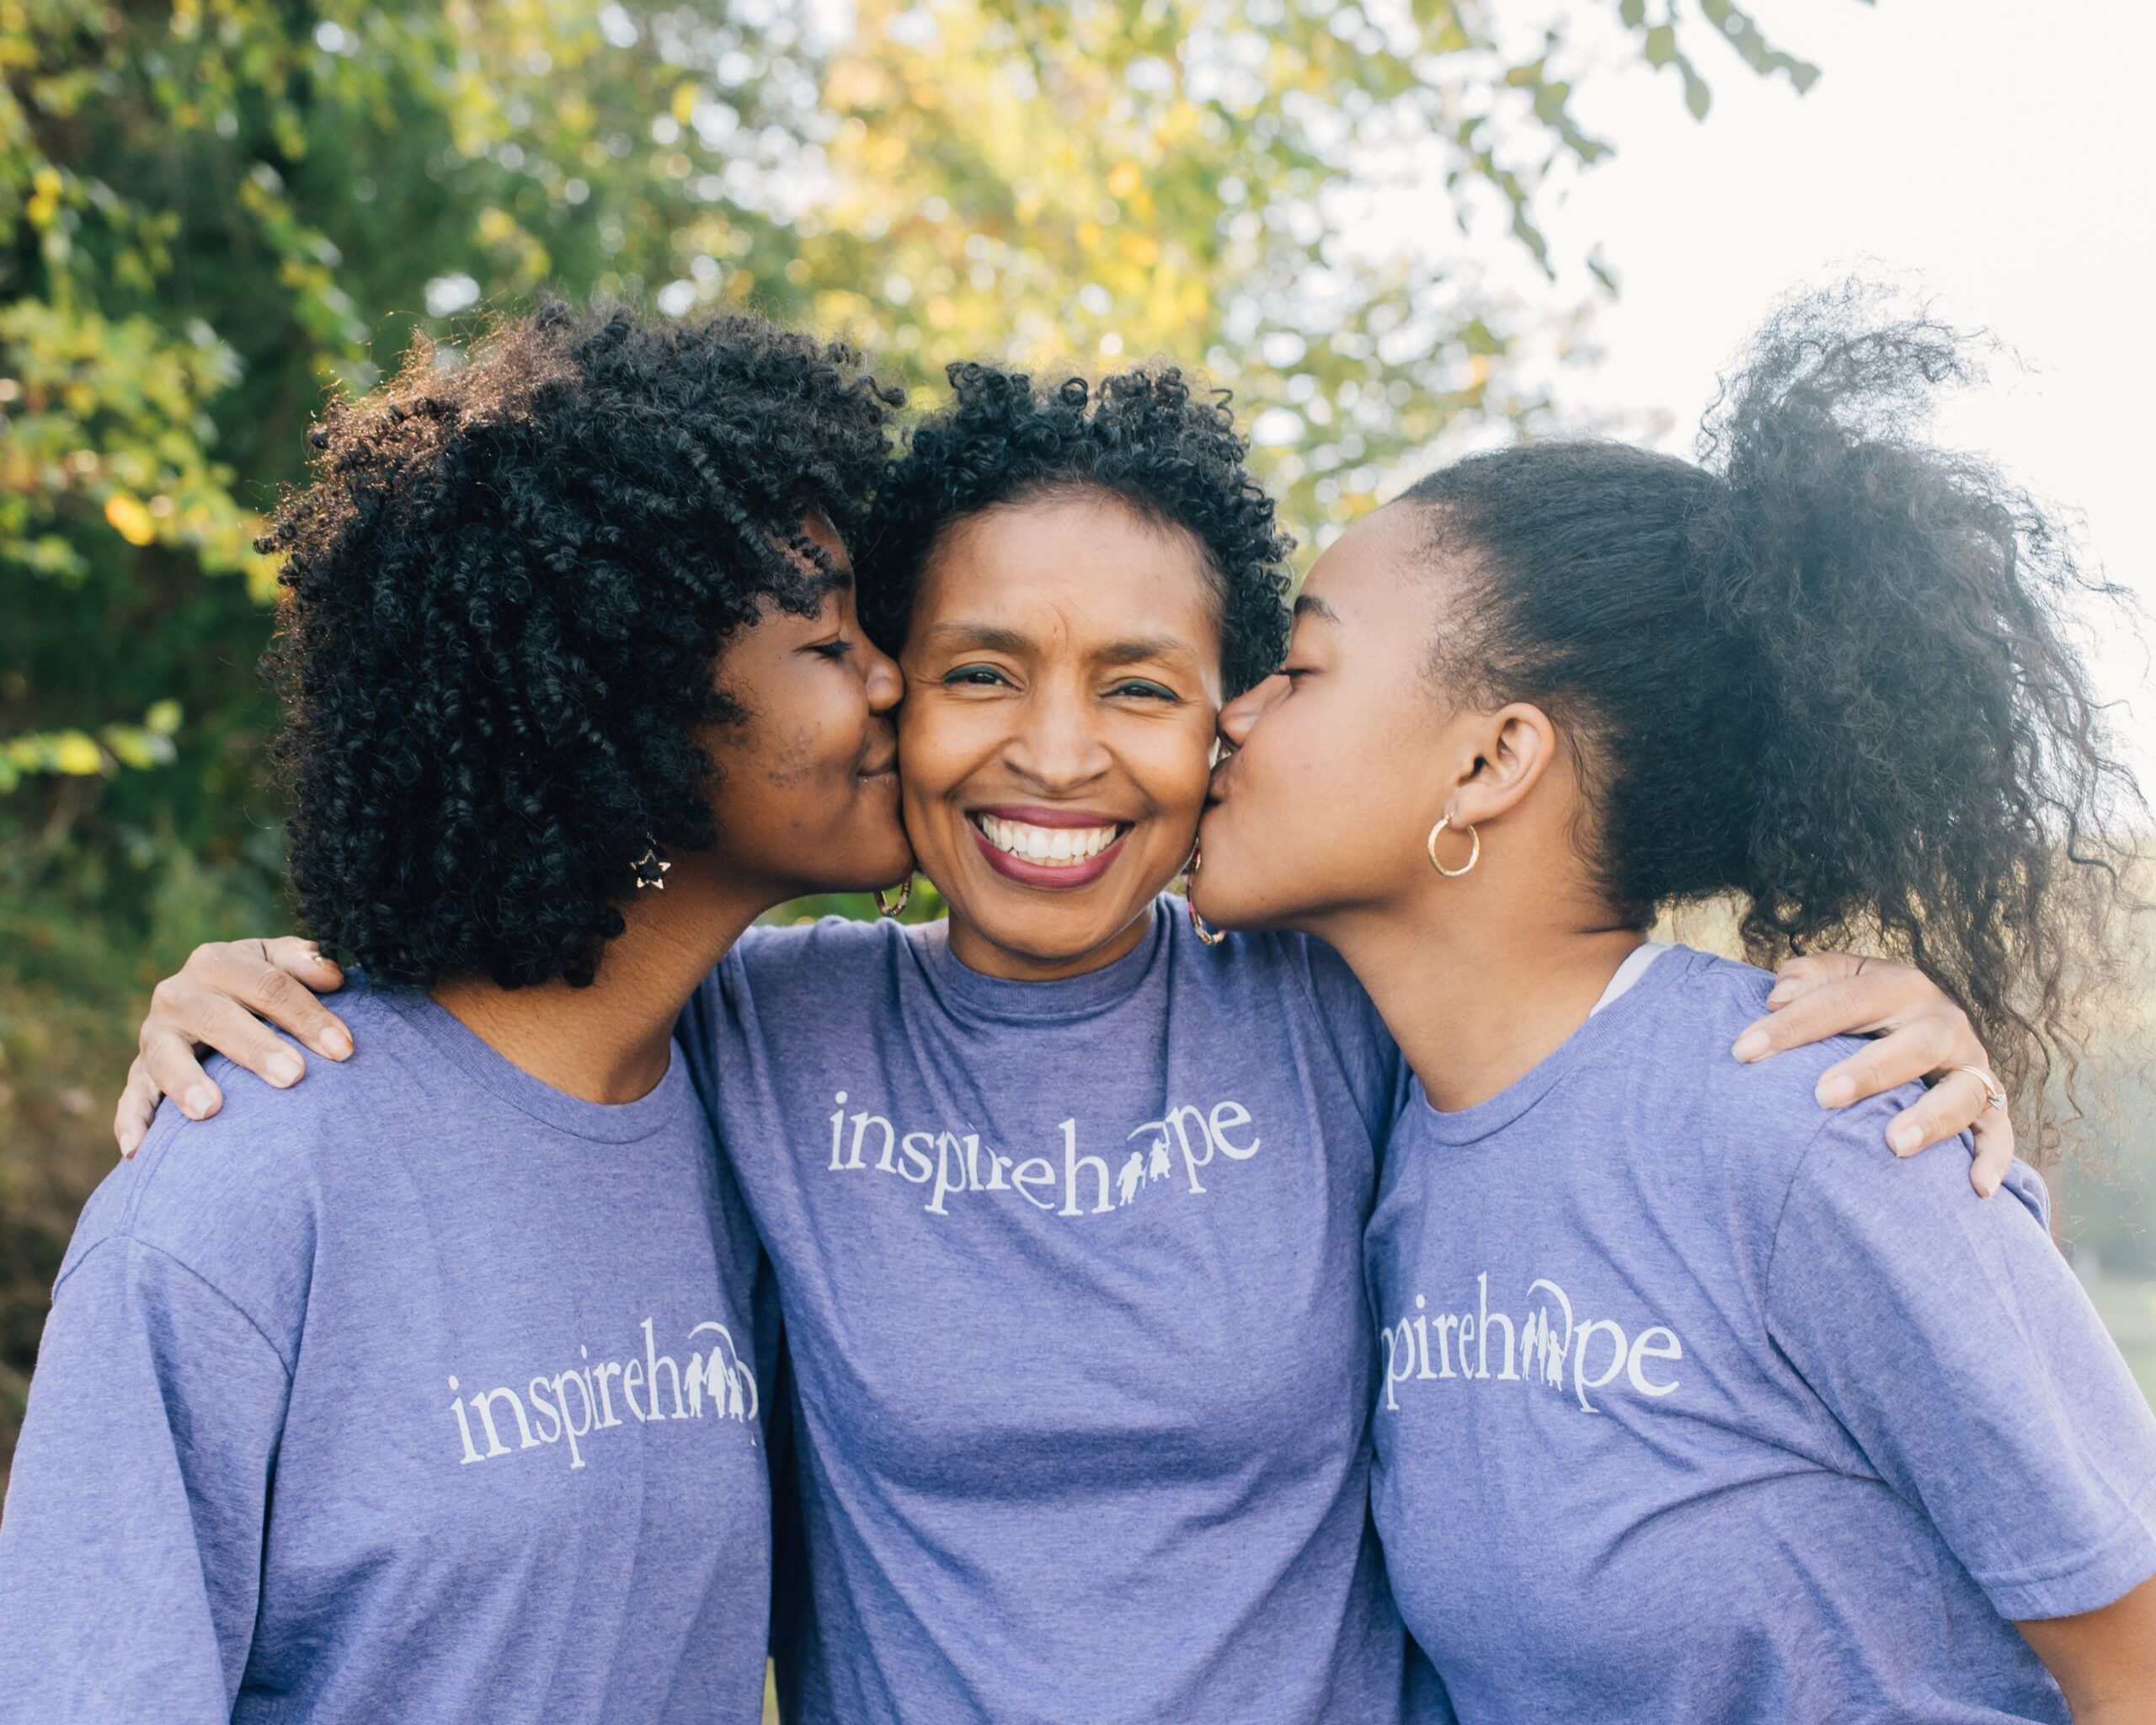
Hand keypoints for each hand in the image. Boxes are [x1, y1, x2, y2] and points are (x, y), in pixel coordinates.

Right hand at [114, 937, 351, 1157]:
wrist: (212, 1000)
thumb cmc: (263, 986)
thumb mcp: (281, 964)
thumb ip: (306, 963)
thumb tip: (333, 975)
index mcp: (219, 961)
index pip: (269, 985)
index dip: (308, 1015)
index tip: (344, 1048)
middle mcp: (179, 993)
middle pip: (218, 1017)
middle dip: (257, 1048)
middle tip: (293, 1076)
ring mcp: (155, 1033)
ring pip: (165, 1055)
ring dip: (186, 1081)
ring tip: (210, 1109)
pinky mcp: (139, 1070)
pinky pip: (131, 1096)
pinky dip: (132, 1121)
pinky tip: (138, 1150)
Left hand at [1731, 952, 2012, 1196]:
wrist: (1912, 1020)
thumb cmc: (1855, 1006)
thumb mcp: (1834, 979)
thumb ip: (1806, 979)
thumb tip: (1778, 996)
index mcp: (1899, 985)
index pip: (1843, 1000)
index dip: (1792, 1025)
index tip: (1743, 1052)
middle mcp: (1941, 1021)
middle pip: (1914, 1044)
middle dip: (1869, 1071)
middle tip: (1823, 1096)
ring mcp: (1969, 1063)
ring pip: (1963, 1091)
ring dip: (1932, 1118)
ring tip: (1894, 1145)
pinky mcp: (1988, 1101)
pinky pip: (1998, 1131)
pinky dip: (1992, 1158)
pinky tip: (1976, 1188)